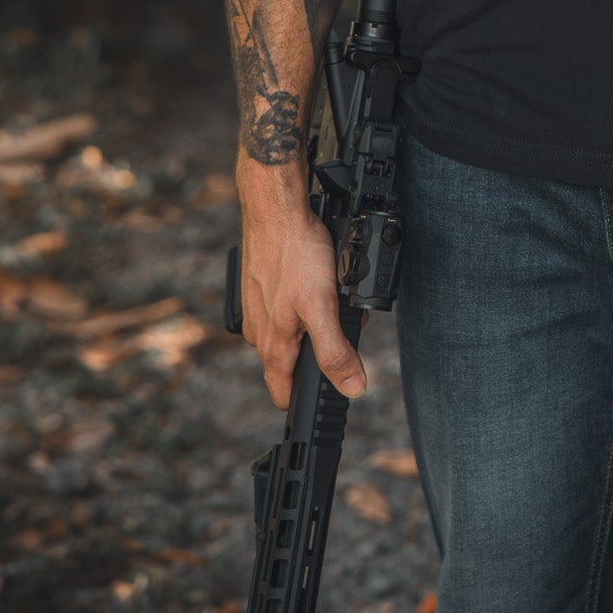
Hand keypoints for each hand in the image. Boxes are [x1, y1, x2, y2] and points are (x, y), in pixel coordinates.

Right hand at [237, 177, 366, 408]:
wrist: (276, 208)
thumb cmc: (296, 253)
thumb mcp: (323, 306)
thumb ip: (335, 351)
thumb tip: (353, 388)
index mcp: (273, 346)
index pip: (283, 394)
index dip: (304, 403)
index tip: (326, 402)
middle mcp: (260, 332)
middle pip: (291, 362)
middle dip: (321, 352)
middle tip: (347, 327)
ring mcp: (259, 308)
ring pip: (291, 332)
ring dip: (316, 324)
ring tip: (336, 297)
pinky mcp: (262, 286)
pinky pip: (287, 307)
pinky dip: (306, 301)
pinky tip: (318, 280)